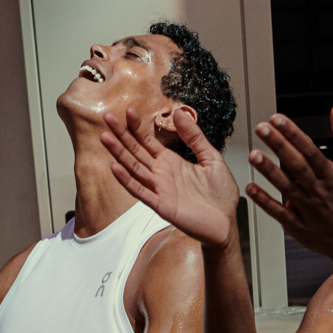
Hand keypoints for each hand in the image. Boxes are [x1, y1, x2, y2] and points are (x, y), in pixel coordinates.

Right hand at [101, 105, 239, 247]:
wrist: (226, 222)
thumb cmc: (220, 194)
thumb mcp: (211, 158)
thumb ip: (194, 137)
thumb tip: (179, 113)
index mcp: (171, 162)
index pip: (148, 141)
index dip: (137, 127)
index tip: (128, 110)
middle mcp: (161, 174)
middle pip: (136, 151)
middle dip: (122, 135)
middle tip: (108, 117)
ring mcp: (159, 189)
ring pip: (134, 168)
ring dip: (119, 153)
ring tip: (105, 137)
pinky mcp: (161, 205)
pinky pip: (140, 191)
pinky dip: (127, 180)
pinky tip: (115, 167)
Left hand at [246, 106, 332, 266]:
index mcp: (331, 176)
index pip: (310, 150)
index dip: (293, 133)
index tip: (278, 119)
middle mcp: (318, 191)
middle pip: (296, 165)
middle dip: (278, 145)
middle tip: (261, 128)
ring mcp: (307, 209)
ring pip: (286, 187)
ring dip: (269, 171)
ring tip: (253, 154)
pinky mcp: (297, 226)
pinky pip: (279, 212)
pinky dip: (265, 201)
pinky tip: (251, 189)